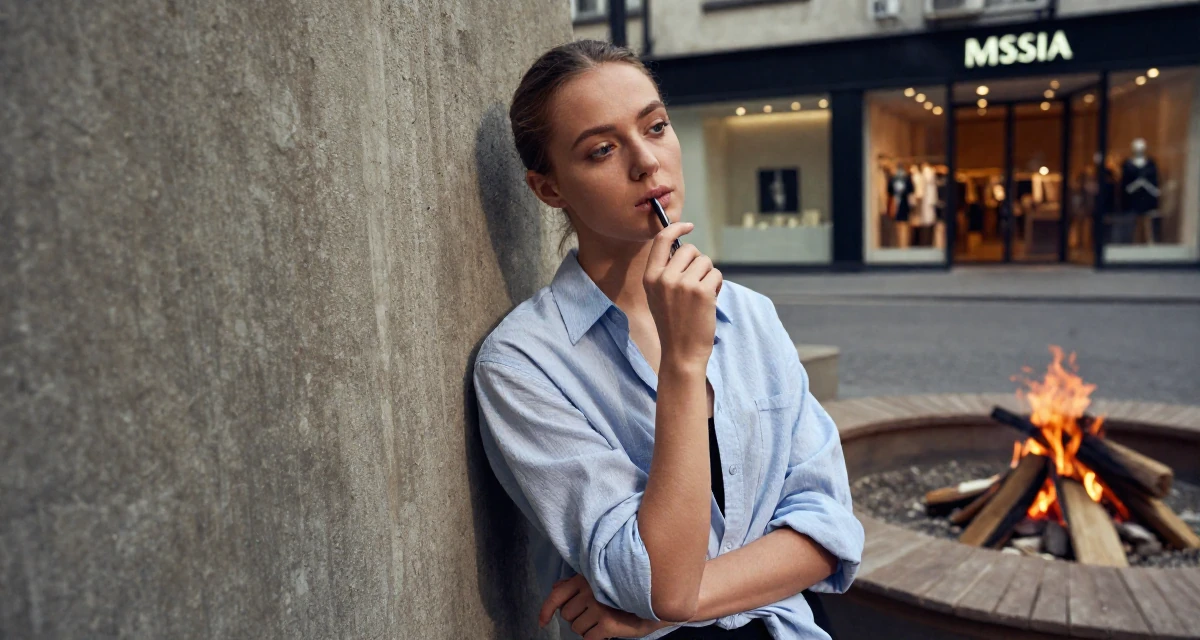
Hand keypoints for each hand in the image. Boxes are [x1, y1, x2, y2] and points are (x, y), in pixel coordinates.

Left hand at [540, 574, 669, 638]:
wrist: (656, 599)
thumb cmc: (625, 590)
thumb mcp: (601, 582)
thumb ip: (577, 584)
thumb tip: (555, 587)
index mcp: (585, 579)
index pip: (557, 594)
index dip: (546, 610)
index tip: (542, 622)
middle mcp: (590, 591)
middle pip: (567, 615)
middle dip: (577, 619)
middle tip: (595, 615)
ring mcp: (598, 607)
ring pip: (576, 628)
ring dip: (587, 629)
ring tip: (603, 621)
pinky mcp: (607, 623)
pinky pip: (588, 639)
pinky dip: (595, 639)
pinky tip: (606, 631)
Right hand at [643, 222, 722, 367]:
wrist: (681, 352)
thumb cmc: (673, 324)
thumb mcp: (658, 296)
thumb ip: (666, 272)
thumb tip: (686, 249)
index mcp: (650, 277)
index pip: (662, 240)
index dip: (676, 228)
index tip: (688, 226)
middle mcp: (664, 278)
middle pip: (690, 250)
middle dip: (698, 262)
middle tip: (696, 283)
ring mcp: (683, 284)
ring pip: (706, 262)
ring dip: (708, 275)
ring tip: (701, 296)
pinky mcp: (702, 291)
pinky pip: (716, 274)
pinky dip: (717, 285)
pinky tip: (709, 302)